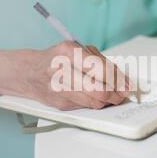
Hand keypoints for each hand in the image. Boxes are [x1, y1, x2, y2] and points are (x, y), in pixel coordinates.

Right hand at [2, 41, 129, 109]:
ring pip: (95, 103)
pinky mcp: (60, 104)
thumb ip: (102, 63)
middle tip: (122, 94)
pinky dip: (94, 103)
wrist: (29, 73)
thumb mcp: (79, 50)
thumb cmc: (57, 59)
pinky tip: (92, 96)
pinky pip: (86, 108)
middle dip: (116, 95)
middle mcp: (62, 70)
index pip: (102, 70)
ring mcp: (60, 89)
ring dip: (106, 101)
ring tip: (109, 95)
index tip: (127, 86)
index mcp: (69, 51)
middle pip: (100, 91)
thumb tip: (124, 82)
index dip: (119, 81)